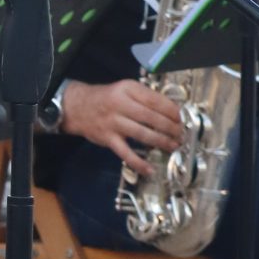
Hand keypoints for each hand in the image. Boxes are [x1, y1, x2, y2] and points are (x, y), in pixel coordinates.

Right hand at [60, 78, 184, 173]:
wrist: (77, 106)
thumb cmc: (107, 98)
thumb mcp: (125, 89)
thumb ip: (144, 97)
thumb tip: (170, 110)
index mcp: (127, 89)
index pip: (154, 99)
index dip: (171, 110)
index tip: (182, 117)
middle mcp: (120, 105)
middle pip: (150, 117)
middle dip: (170, 127)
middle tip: (182, 134)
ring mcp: (113, 123)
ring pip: (142, 134)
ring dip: (161, 141)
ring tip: (173, 146)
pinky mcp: (108, 139)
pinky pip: (125, 153)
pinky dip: (139, 162)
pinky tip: (150, 169)